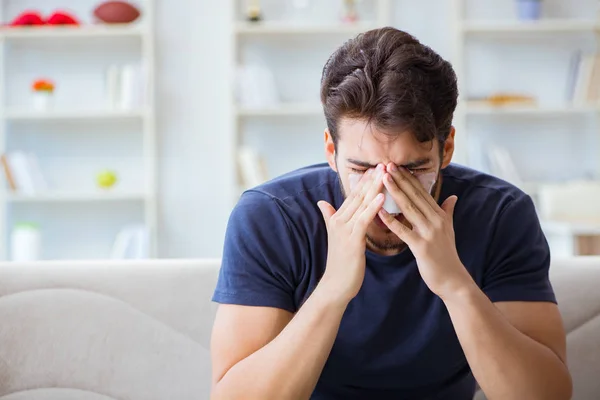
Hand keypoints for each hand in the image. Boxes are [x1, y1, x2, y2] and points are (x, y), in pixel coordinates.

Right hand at [317, 165, 384, 303]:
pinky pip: (364, 220)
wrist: (336, 285)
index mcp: (338, 219)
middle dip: (372, 179)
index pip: (354, 195)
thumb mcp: (336, 236)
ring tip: (386, 173)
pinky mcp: (352, 240)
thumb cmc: (341, 263)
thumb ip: (330, 217)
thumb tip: (322, 203)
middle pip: (358, 195)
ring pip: (361, 204)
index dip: (365, 181)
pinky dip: (373, 207)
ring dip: (374, 187)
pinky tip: (382, 196)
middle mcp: (339, 220)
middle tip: (384, 163)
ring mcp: (344, 229)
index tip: (377, 167)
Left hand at [378, 163, 472, 298]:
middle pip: (415, 196)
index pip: (422, 192)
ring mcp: (429, 233)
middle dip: (400, 179)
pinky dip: (391, 220)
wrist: (453, 280)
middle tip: (387, 164)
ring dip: (396, 192)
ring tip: (384, 178)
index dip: (409, 178)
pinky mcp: (421, 246)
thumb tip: (453, 196)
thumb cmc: (446, 255)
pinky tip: (379, 211)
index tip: (397, 166)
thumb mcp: (449, 230)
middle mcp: (436, 220)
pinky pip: (403, 230)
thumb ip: (448, 212)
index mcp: (440, 215)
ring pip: (409, 208)